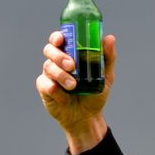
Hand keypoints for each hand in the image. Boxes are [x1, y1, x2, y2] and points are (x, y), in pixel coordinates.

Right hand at [36, 31, 115, 152]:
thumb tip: (110, 38)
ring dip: (61, 75)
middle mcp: (57, 62)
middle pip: (50, 50)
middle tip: (72, 65)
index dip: (57, 37)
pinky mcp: (44, 88)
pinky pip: (46, 84)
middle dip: (60, 56)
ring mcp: (49, 75)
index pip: (59, 40)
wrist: (87, 117)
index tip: (62, 39)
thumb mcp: (106, 76)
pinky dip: (56, 90)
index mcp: (70, 55)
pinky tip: (65, 97)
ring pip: (49, 67)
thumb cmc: (94, 94)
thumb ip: (108, 57)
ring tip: (74, 86)